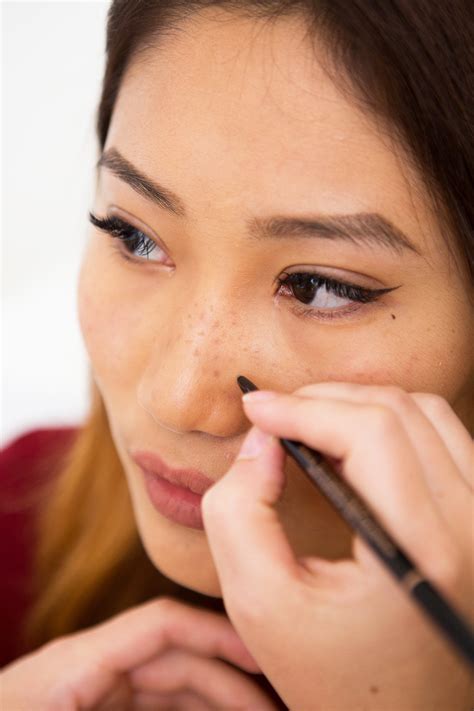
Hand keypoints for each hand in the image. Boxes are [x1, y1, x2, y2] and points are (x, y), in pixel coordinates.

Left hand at [1, 597, 279, 709]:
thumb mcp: (73, 710)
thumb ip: (153, 707)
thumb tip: (225, 706)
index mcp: (80, 663)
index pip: (164, 624)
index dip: (220, 634)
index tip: (266, 658)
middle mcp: (91, 670)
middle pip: (177, 660)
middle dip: (230, 683)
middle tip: (281, 708)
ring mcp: (92, 694)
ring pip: (170, 691)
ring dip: (215, 703)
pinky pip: (153, 710)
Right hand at [202, 383, 472, 710]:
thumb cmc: (331, 676)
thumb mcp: (258, 605)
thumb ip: (239, 513)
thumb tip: (261, 440)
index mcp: (421, 550)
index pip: (371, 432)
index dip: (304, 406)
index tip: (254, 406)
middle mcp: (471, 529)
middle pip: (399, 411)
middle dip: (325, 398)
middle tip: (275, 414)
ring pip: (427, 414)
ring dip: (359, 404)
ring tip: (309, 422)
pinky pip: (445, 438)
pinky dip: (392, 423)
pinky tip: (350, 443)